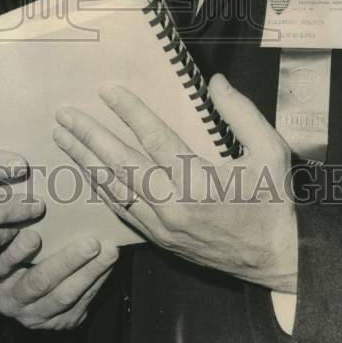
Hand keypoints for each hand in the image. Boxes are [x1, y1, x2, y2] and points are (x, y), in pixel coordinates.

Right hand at [0, 229, 117, 329]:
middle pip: (39, 282)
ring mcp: (35, 315)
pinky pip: (79, 305)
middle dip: (67, 262)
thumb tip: (29, 197)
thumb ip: (12, 227)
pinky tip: (107, 265)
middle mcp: (11, 300)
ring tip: (108, 252)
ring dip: (90, 273)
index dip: (16, 253)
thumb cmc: (14, 253)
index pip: (1, 266)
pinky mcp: (56, 323)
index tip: (33, 237)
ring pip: (64, 296)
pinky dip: (96, 283)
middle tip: (90, 243)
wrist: (19, 295)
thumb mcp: (4, 243)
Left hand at [54, 76, 297, 292]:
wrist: (278, 260)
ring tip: (63, 138)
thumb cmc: (274, 202)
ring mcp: (163, 227)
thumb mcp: (270, 152)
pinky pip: (122, 212)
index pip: (155, 139)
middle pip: (121, 165)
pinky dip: (101, 190)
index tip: (106, 90)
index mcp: (199, 182)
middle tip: (65, 115)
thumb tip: (214, 82)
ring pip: (115, 190)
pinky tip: (86, 172)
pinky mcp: (160, 240)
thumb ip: (241, 113)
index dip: (129, 112)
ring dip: (86, 162)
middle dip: (90, 137)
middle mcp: (174, 206)